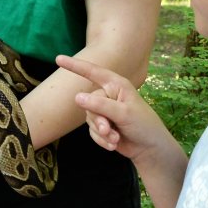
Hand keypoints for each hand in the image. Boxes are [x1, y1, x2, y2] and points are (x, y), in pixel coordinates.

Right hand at [57, 53, 175, 163]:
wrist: (149, 148)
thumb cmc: (143, 124)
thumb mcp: (123, 113)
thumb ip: (100, 105)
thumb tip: (77, 97)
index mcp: (116, 85)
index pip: (92, 72)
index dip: (75, 66)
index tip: (58, 59)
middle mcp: (108, 95)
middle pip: (88, 103)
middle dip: (97, 119)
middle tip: (108, 129)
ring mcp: (104, 111)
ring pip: (89, 119)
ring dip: (100, 132)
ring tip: (115, 138)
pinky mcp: (102, 126)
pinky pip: (91, 131)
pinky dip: (101, 140)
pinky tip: (113, 144)